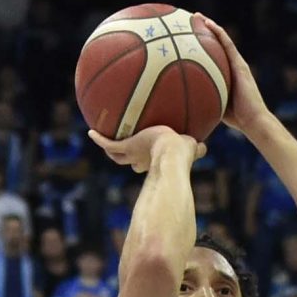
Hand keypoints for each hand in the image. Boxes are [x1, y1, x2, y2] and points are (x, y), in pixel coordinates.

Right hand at [86, 124, 202, 174]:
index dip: (147, 163)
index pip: (149, 164)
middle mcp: (142, 160)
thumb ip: (197, 148)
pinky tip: (91, 131)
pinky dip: (99, 138)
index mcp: (155, 160)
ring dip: (110, 150)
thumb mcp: (191, 146)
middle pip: (131, 163)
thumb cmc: (183, 150)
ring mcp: (132, 153)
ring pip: (116, 155)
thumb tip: (206, 147)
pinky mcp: (126, 146)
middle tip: (127, 155)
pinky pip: (108, 143)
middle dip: (130, 161)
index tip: (147, 160)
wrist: (172, 150)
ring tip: (102, 141)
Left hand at [196, 16, 266, 131]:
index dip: (199, 45)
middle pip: (216, 44)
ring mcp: (237, 63)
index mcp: (226, 74)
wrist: (253, 120)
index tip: (185, 37)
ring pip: (221, 39)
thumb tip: (180, 103)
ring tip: (195, 16)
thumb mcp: (213, 106)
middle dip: (202, 31)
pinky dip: (218, 32)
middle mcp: (232, 65)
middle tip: (187, 22)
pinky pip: (227, 43)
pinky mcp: (240, 63)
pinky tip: (207, 23)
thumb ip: (202, 99)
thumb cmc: (235, 119)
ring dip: (209, 26)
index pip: (211, 55)